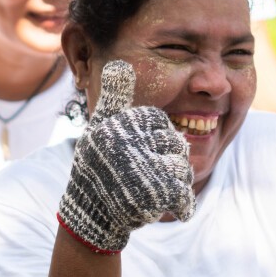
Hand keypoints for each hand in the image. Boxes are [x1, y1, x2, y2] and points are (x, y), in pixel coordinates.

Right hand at [58, 60, 194, 253]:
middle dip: (167, 162)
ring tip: (148, 189)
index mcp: (123, 123)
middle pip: (176, 145)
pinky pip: (185, 194)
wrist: (90, 213)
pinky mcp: (158, 194)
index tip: (139, 153)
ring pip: (182, 169)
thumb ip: (115, 96)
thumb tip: (119, 63)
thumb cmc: (100, 166)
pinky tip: (165, 205)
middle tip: (144, 174)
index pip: (161, 123)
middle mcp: (132, 143)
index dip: (155, 141)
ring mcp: (145, 168)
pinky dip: (181, 204)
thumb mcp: (103, 126)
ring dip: (172, 183)